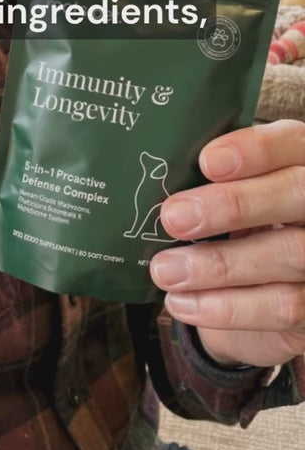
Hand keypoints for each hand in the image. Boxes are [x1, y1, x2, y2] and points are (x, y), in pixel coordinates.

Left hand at [149, 120, 304, 367]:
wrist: (258, 291)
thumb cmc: (237, 222)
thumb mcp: (230, 192)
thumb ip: (211, 179)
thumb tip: (158, 175)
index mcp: (300, 161)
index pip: (292, 142)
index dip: (257, 149)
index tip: (207, 162)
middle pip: (296, 193)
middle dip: (233, 204)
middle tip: (173, 217)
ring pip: (288, 254)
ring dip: (219, 265)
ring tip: (165, 270)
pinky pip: (282, 307)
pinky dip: (226, 307)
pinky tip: (183, 302)